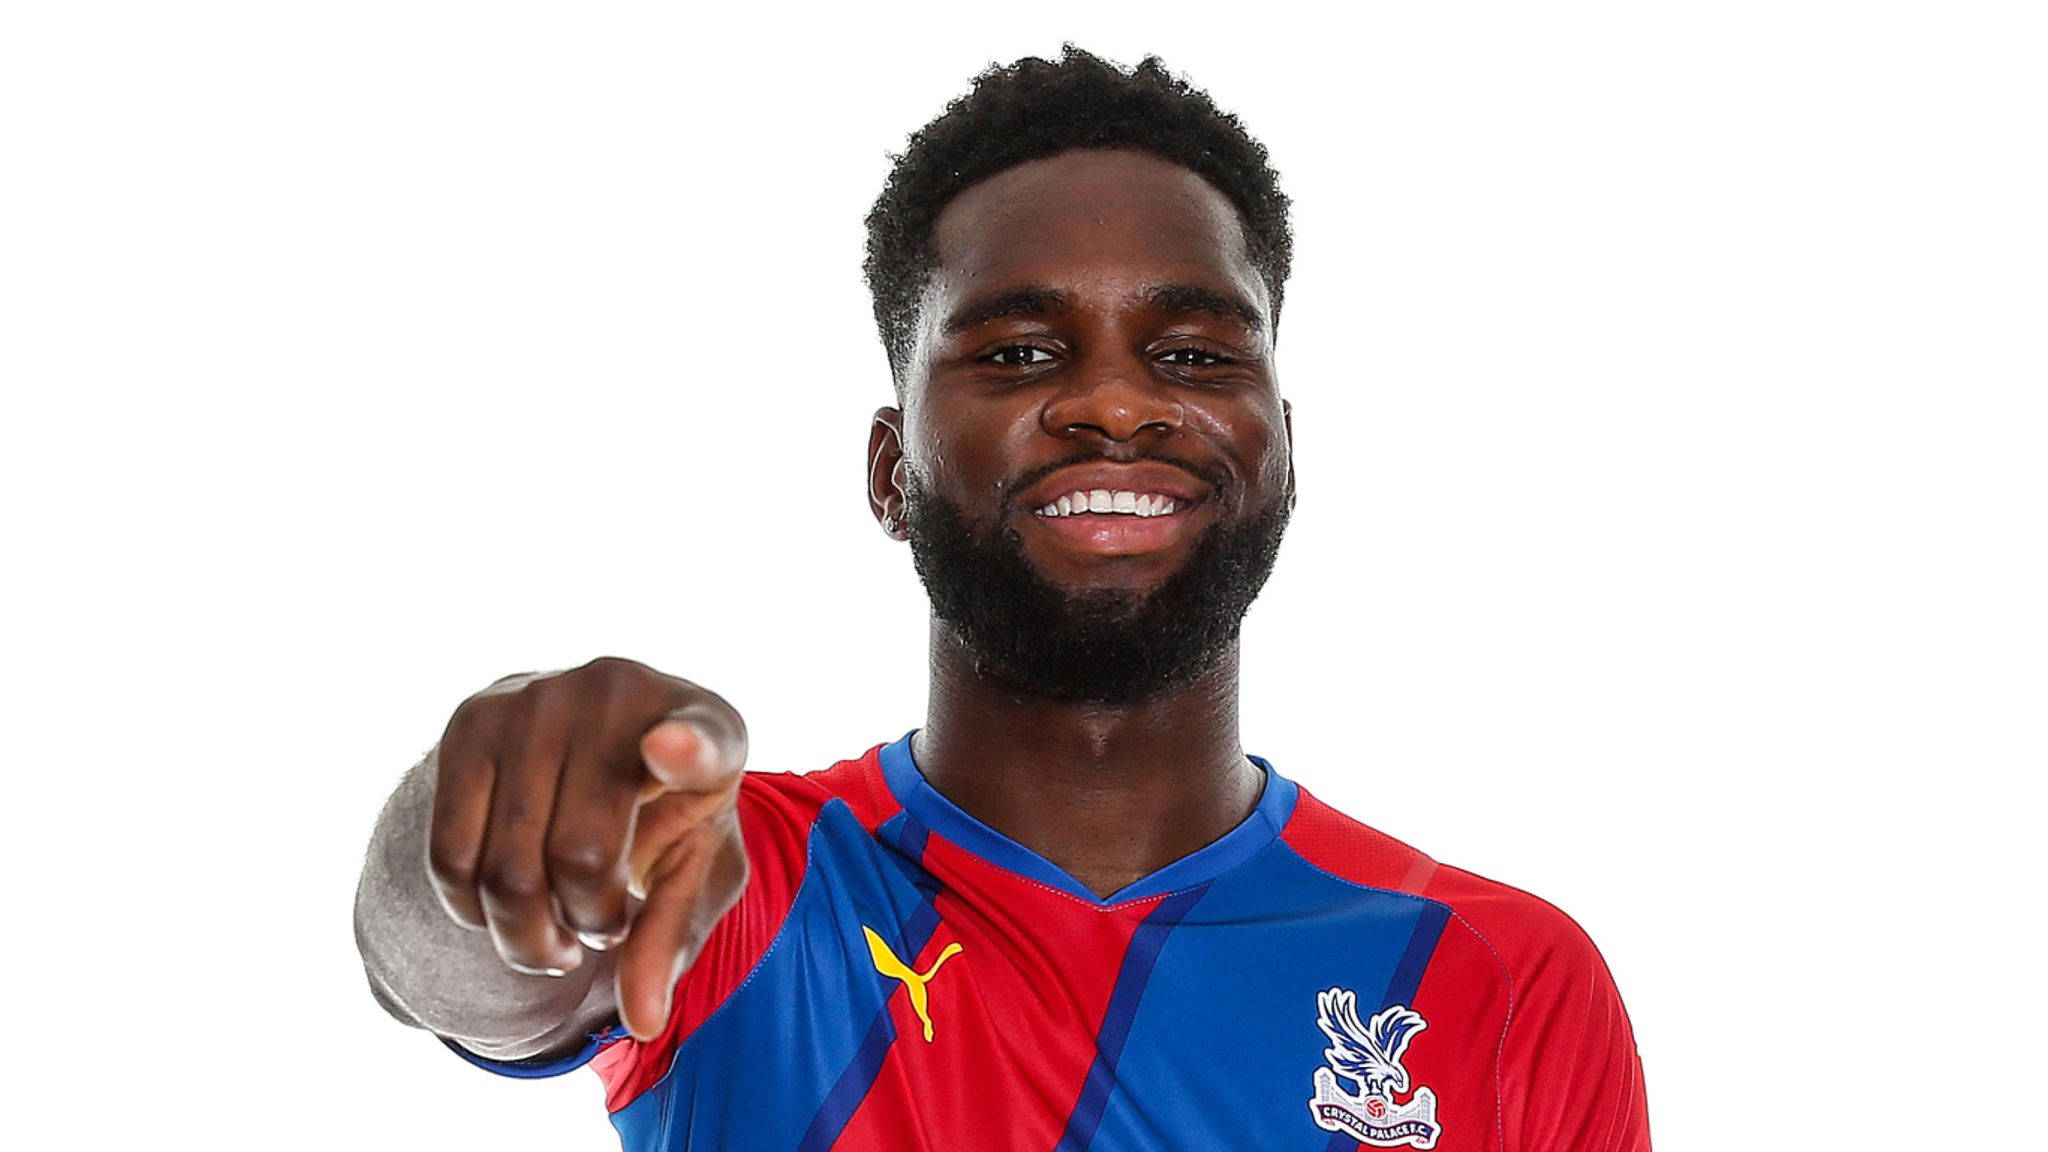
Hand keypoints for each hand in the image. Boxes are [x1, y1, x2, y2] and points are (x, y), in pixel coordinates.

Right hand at [426, 656, 748, 1040]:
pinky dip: (471, 908)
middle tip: (600, 926)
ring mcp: (540, 697)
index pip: (701, 741)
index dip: (687, 750)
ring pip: (505, 867)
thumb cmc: (670, 813)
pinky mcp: (472, 719)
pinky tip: (503, 906)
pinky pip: (449, 853)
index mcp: (711, 728)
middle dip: (586, 925)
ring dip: (526, 933)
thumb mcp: (695, 875)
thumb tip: (644, 1023)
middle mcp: (623, 693)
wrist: (610, 740)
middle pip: (580, 858)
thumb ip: (672, 939)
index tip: (673, 748)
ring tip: (557, 925)